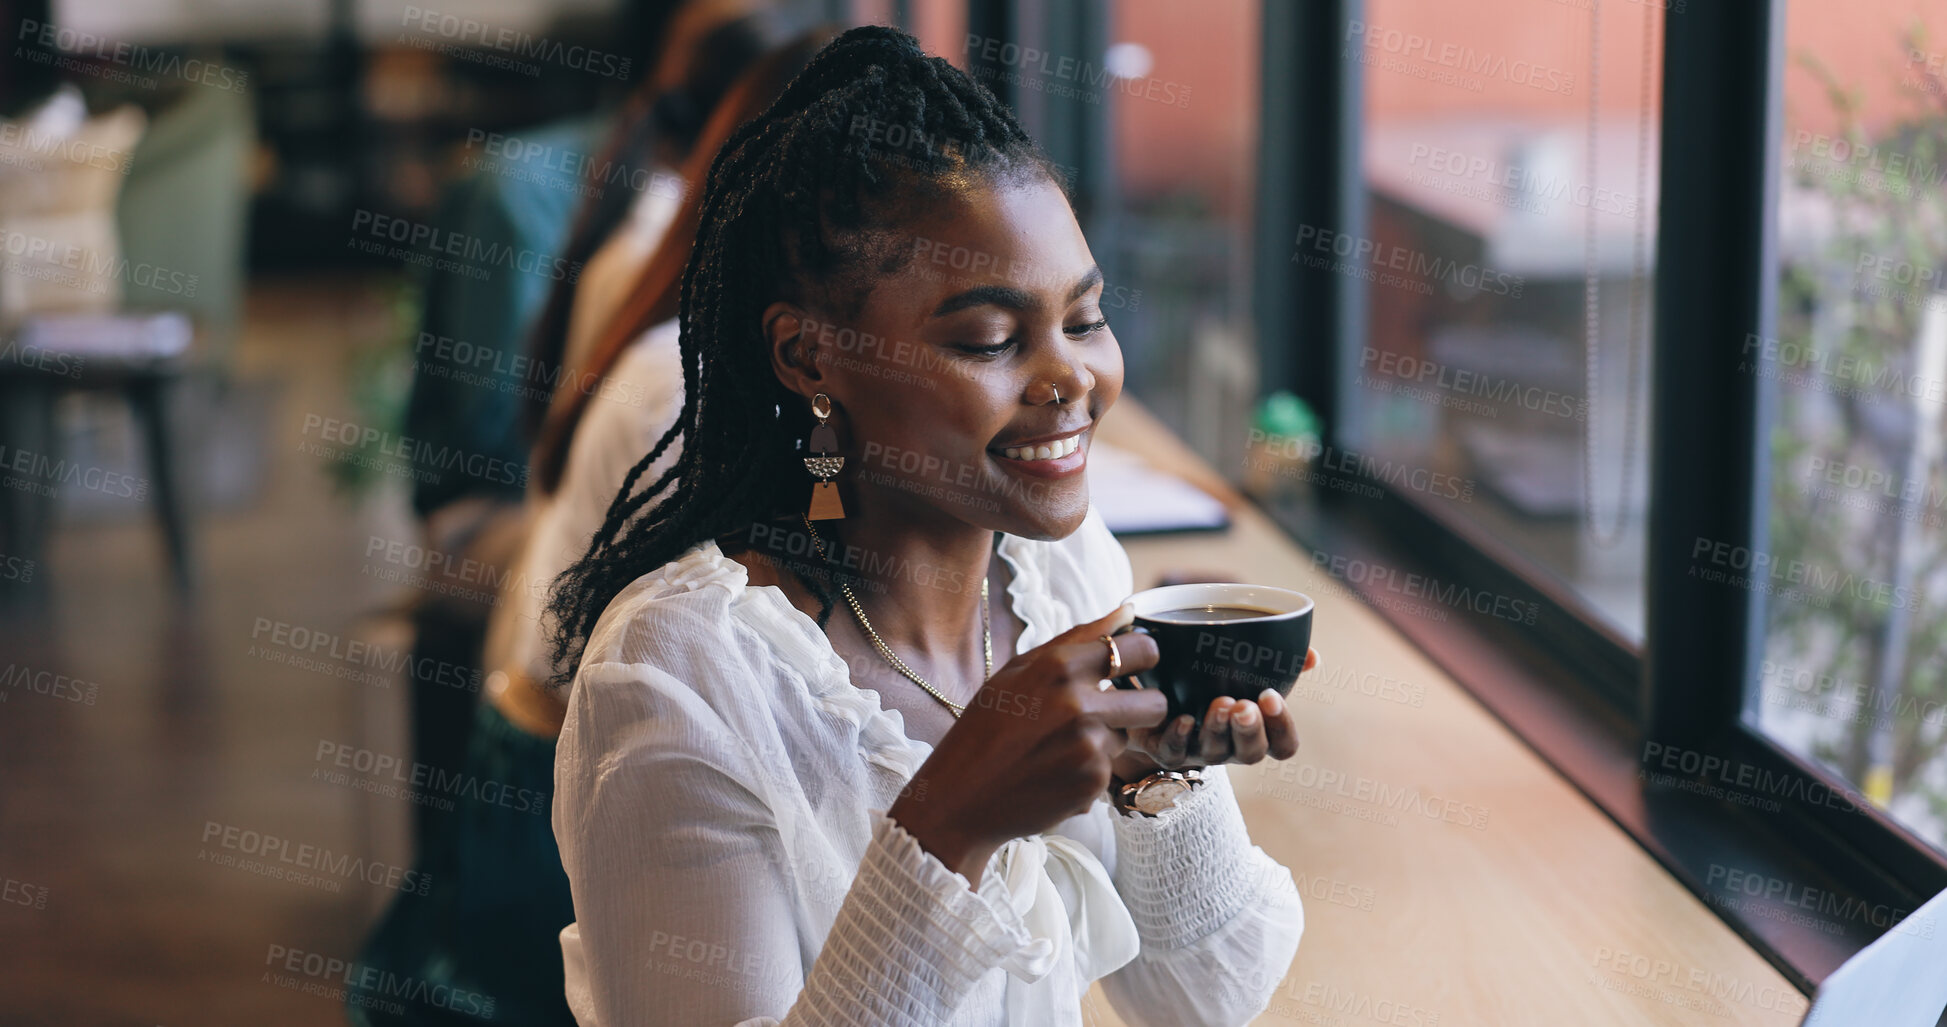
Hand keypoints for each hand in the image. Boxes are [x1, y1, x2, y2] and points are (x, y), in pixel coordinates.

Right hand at [888, 603, 1167, 885]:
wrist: (960, 796)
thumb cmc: (986, 727)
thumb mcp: (1019, 670)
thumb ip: (1078, 637)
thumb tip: (1128, 610)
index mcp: (1059, 667)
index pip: (1140, 650)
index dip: (1144, 657)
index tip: (1137, 664)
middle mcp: (1080, 705)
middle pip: (1155, 703)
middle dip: (1142, 706)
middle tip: (1111, 711)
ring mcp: (1089, 748)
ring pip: (1128, 738)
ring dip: (1105, 741)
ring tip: (1059, 748)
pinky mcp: (1093, 784)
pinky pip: (1110, 770)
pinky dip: (1088, 771)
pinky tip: (1053, 772)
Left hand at [1110, 648, 1316, 783]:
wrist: (1158, 686)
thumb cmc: (1214, 680)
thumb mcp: (1248, 667)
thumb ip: (1281, 660)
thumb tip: (1312, 656)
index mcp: (1257, 731)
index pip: (1284, 744)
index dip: (1282, 726)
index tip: (1270, 696)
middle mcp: (1231, 746)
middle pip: (1252, 753)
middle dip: (1250, 730)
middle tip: (1244, 706)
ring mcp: (1199, 750)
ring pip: (1214, 753)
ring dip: (1218, 728)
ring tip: (1218, 703)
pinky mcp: (1166, 748)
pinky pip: (1173, 753)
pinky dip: (1179, 737)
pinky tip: (1183, 718)